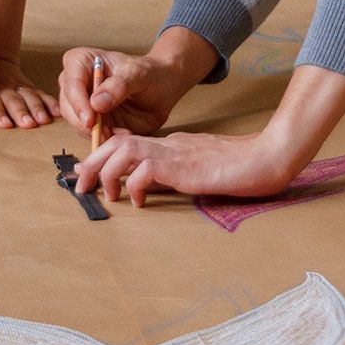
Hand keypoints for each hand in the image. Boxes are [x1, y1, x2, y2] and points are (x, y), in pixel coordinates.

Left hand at [0, 55, 59, 128]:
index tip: (4, 123)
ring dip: (37, 108)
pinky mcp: (28, 85)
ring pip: (28, 96)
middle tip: (28, 124)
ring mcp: (16, 84)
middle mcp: (0, 85)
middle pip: (12, 99)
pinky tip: (58, 112)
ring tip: (44, 120)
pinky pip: (40, 92)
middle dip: (21, 111)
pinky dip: (50, 102)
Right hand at [57, 46, 187, 137]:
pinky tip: (122, 133)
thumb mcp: (139, 74)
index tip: (91, 118)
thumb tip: (96, 103)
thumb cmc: (150, 73)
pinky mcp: (92, 121)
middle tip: (105, 131)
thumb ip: (119, 86)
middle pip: (68, 105)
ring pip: (77, 123)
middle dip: (85, 122)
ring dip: (96, 132)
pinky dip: (105, 138)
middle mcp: (77, 82)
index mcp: (83, 61)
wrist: (163, 89)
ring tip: (120, 131)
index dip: (78, 101)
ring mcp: (83, 103)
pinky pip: (91, 134)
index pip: (71, 80)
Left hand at [75, 129, 298, 204]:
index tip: (86, 170)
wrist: (266, 157)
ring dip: (106, 171)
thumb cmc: (241, 167)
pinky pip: (146, 170)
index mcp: (172, 144)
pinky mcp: (182, 165)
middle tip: (78, 182)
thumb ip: (178, 172)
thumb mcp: (201, 169)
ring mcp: (175, 152)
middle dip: (92, 161)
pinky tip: (139, 203)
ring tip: (104, 194)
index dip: (102, 155)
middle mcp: (169, 143)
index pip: (129, 142)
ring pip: (124, 150)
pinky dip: (134, 185)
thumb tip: (154, 185)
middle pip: (117, 142)